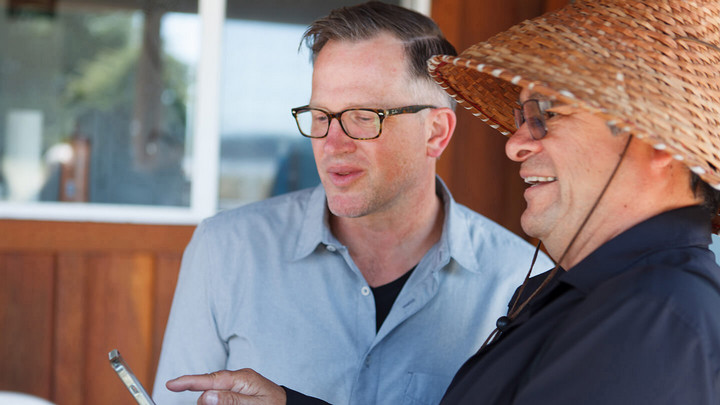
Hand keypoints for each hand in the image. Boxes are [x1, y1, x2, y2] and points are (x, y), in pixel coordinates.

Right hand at [166, 368, 286, 404]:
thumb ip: (231, 400)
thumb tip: (206, 396)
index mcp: (242, 378)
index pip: (210, 379)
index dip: (188, 381)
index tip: (171, 384)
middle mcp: (238, 379)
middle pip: (209, 387)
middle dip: (203, 398)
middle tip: (198, 397)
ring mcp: (239, 384)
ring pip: (215, 393)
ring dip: (211, 401)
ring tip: (215, 394)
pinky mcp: (239, 391)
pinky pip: (223, 395)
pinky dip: (218, 400)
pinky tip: (215, 402)